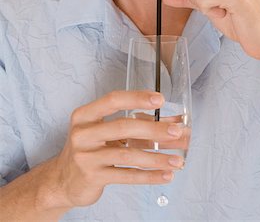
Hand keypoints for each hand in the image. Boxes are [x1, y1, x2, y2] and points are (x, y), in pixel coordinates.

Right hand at [53, 91, 183, 207]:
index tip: (160, 99)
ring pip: (128, 154)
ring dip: (157, 157)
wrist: (62, 180)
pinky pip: (126, 175)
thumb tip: (173, 122)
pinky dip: (149, 176)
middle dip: (154, 129)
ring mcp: (86, 156)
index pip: (113, 100)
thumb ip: (139, 124)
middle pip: (124, 126)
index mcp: (85, 115)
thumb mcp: (107, 132)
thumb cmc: (90, 149)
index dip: (137, 98)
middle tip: (177, 132)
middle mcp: (83, 133)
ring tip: (177, 160)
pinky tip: (165, 174)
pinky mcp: (92, 177)